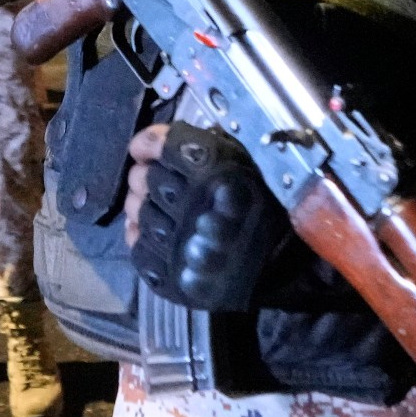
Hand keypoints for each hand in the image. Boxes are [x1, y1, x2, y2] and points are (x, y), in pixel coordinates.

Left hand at [123, 122, 288, 310]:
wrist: (278, 267)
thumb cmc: (261, 208)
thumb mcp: (244, 163)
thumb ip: (204, 147)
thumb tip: (159, 141)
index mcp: (218, 176)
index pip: (163, 148)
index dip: (149, 144)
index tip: (145, 148)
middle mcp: (195, 209)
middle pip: (144, 178)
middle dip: (148, 176)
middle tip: (161, 181)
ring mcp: (179, 246)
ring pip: (137, 211)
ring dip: (144, 205)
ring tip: (162, 208)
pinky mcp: (170, 275)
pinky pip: (138, 245)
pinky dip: (142, 234)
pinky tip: (158, 231)